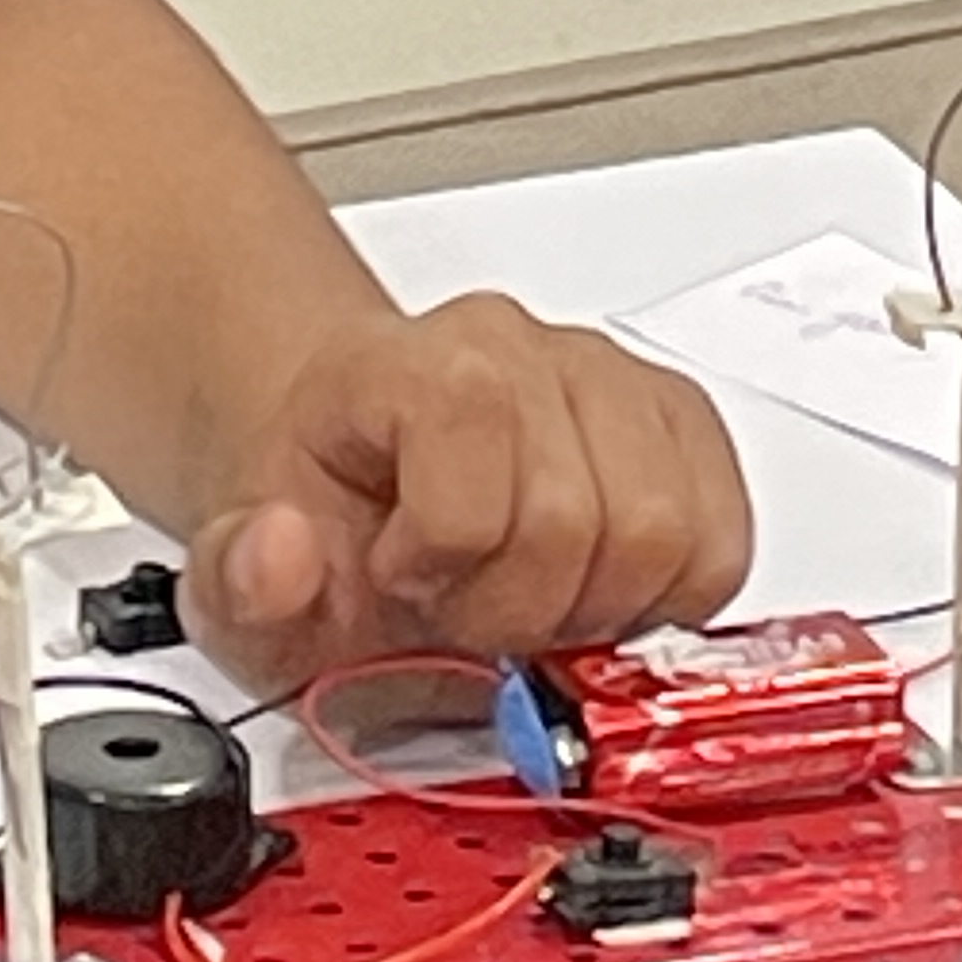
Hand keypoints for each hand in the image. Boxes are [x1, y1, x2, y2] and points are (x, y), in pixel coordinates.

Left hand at [173, 296, 752, 696]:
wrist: (358, 474)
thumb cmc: (325, 522)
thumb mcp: (241, 578)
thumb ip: (239, 580)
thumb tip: (280, 553)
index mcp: (398, 368)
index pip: (473, 466)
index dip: (445, 561)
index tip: (406, 580)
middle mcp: (512, 348)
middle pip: (579, 516)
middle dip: (524, 608)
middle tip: (472, 612)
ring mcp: (605, 378)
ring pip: (663, 529)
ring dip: (602, 605)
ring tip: (533, 602)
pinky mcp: (677, 422)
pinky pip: (722, 537)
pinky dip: (670, 597)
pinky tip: (596, 592)